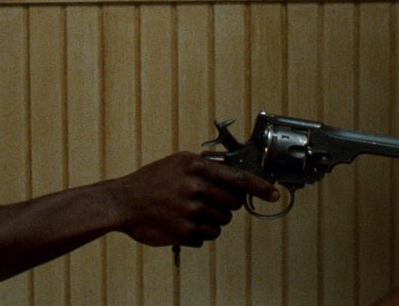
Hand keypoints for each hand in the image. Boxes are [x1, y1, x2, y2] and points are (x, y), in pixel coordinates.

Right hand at [106, 151, 277, 247]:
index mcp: (196, 167)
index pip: (238, 178)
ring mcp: (191, 212)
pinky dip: (202, 231)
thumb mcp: (178, 162)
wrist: (124, 202)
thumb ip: (205, 165)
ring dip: (214, 218)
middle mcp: (196, 188)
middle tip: (211, 199)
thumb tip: (234, 172)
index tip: (274, 193)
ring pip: (223, 221)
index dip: (260, 187)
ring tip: (193, 210)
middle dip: (228, 203)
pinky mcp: (185, 232)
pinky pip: (209, 236)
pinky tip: (185, 221)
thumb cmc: (152, 180)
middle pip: (234, 202)